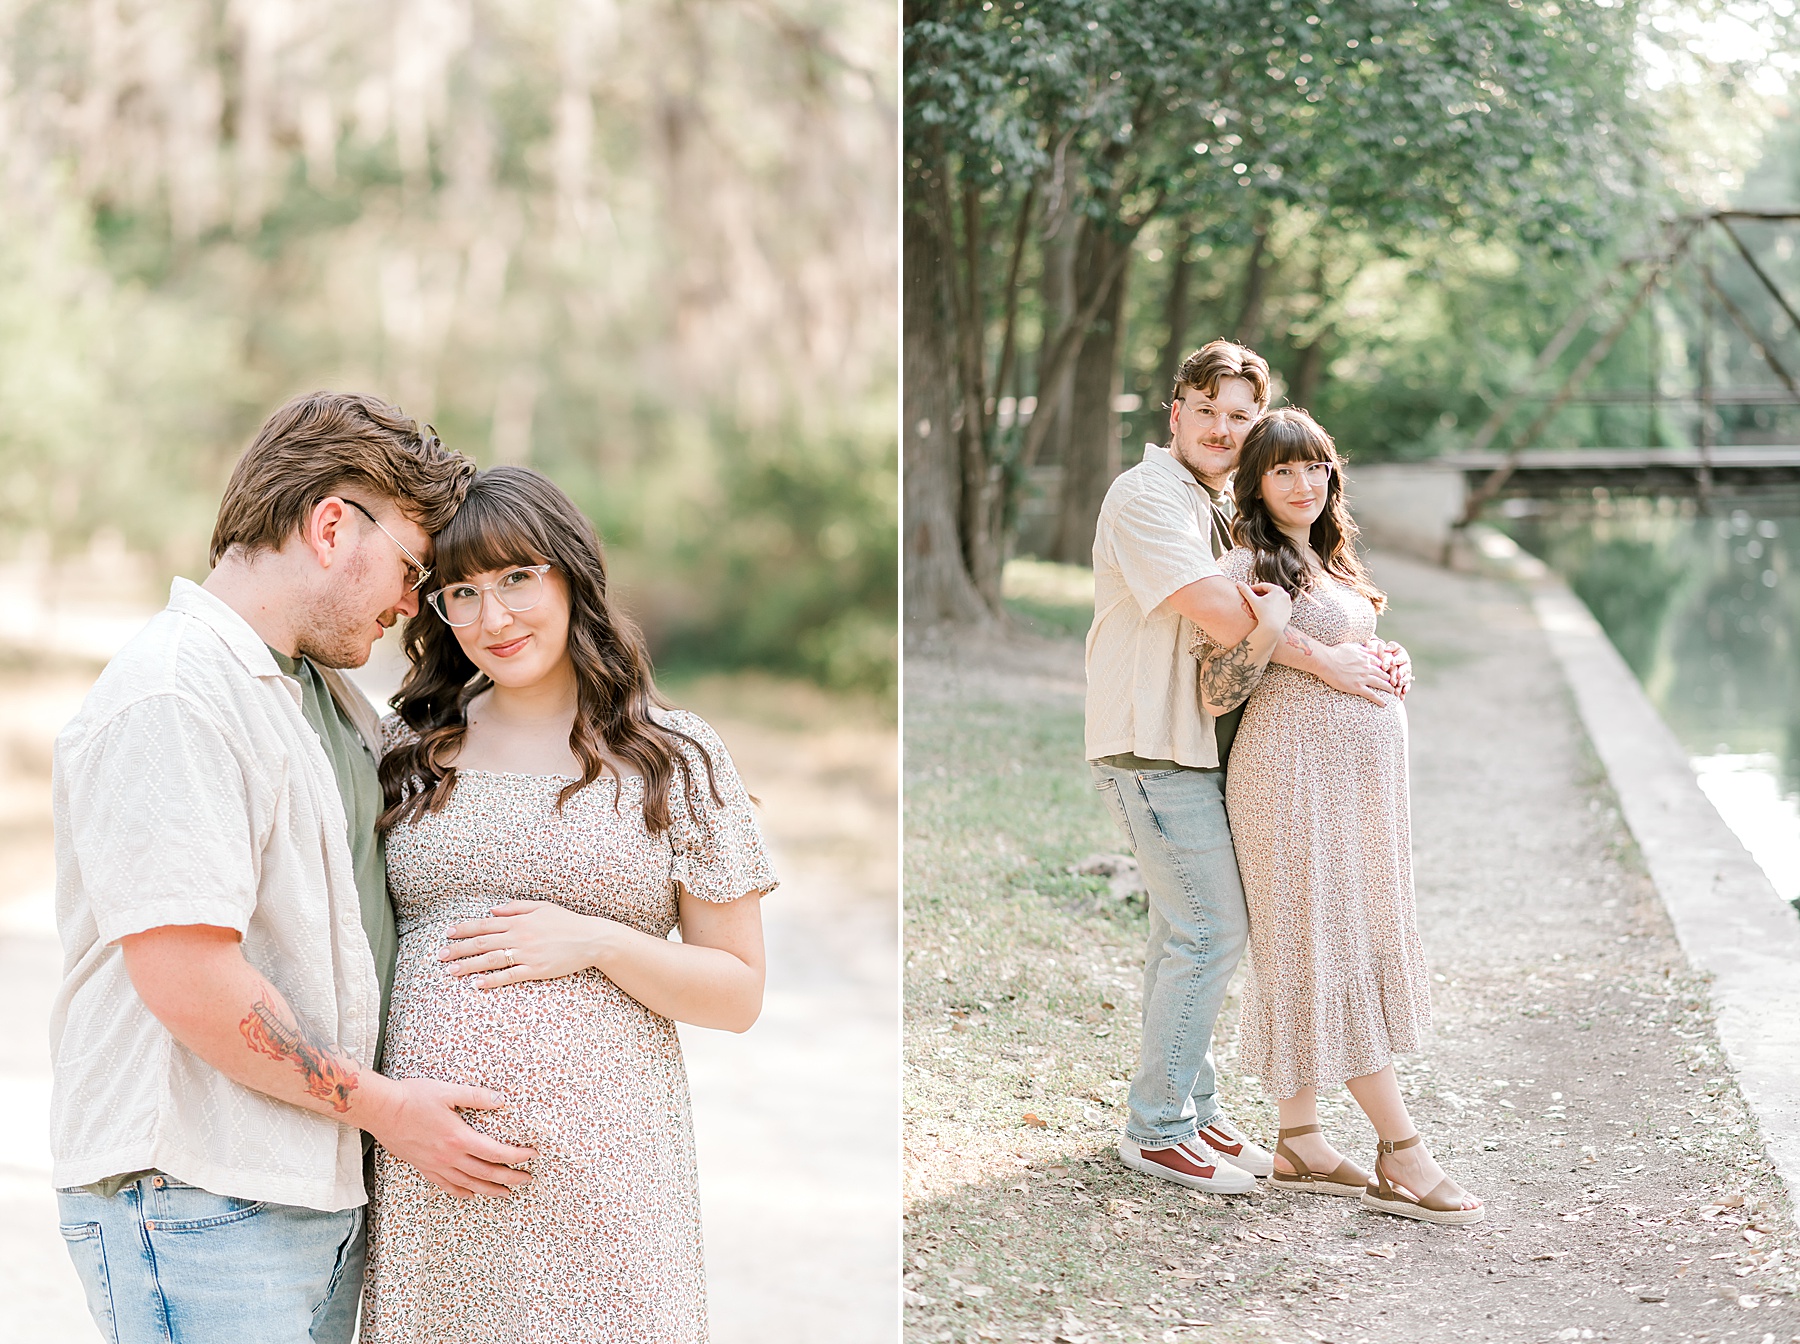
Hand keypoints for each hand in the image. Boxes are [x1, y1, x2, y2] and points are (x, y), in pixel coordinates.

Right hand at [361, 1075, 535, 1198]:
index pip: (496, 1153)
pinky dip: (462, 1192)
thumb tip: (501, 1099)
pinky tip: (471, 1194)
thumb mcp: (449, 1091)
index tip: (531, 1156)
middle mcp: (449, 1157)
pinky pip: (446, 1186)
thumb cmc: (413, 1097)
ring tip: (506, 1193)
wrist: (381, 1111)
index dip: (516, 1156)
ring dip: (489, 1190)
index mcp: (459, 1138)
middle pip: (486, 1173)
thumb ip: (477, 1097)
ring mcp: (435, 1165)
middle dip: (509, 1178)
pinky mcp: (423, 1167)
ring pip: (468, 1184)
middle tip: (526, 1180)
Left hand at [441, 900, 608, 987]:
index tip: (447, 934)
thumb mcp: (542, 907)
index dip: (464, 928)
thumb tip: (492, 910)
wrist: (591, 938)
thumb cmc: (567, 922)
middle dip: (459, 949)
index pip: (485, 924)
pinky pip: (510, 976)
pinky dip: (492, 980)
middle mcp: (520, 936)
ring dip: (469, 965)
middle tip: (440, 956)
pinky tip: (477, 984)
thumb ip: (516, 907)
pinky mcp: (536, 970)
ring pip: (491, 959)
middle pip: (483, 942)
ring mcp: (527, 954)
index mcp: (519, 921)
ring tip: (450, 971)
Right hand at [1236, 581, 1291, 631]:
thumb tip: (1239, 583)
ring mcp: (1288, 604)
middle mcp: (1285, 595)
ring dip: (1267, 600)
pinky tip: (1266, 611)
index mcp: (1277, 590)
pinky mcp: (1288, 611)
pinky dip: (1273, 607)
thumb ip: (1246, 591)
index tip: (1248, 591)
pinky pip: (1279, 607)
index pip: (1263, 586)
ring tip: (1259, 605)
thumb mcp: (1253, 601)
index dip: (1254, 588)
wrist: (1272, 629)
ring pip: (1275, 599)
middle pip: (1270, 592)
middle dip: (1261, 594)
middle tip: (1253, 598)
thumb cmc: (1263, 614)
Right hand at [1319, 641, 1392, 705]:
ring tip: (1393, 692)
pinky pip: (1372, 695)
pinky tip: (1385, 704)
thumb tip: (1368, 646)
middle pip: (1384, 674)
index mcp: (1367, 658)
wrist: (1326, 661)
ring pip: (1381, 684)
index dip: (1387, 668)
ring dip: (1389, 689)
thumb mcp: (1352, 646)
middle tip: (1395, 683)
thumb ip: (1362, 648)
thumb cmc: (1335, 652)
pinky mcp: (1357, 687)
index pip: (1382, 663)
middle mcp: (1368, 668)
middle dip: (1391, 679)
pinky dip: (1379, 700)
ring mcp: (1363, 678)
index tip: (1390, 672)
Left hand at [1366, 639, 1413, 698]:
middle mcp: (1405, 664)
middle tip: (1397, 676)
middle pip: (1405, 669)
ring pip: (1406, 678)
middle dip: (1401, 673)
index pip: (1400, 657)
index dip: (1396, 660)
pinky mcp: (1404, 681)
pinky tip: (1402, 696)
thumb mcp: (1386, 648)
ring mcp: (1405, 674)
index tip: (1392, 662)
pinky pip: (1406, 686)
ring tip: (1399, 685)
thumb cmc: (1385, 652)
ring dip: (1403, 682)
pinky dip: (1404, 691)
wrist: (1385, 658)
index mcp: (1402, 655)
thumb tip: (1386, 648)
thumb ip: (1388, 648)